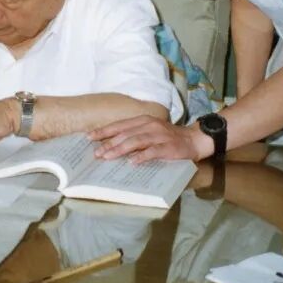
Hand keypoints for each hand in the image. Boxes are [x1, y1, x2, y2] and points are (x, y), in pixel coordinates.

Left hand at [88, 115, 212, 162]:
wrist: (193, 140)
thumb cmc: (168, 138)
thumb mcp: (149, 132)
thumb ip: (134, 136)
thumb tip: (112, 145)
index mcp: (143, 120)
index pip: (120, 125)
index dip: (104, 131)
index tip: (89, 137)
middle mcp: (149, 126)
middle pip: (125, 134)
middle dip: (109, 143)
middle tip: (96, 153)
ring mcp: (159, 136)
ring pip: (136, 141)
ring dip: (120, 149)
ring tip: (108, 157)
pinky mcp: (168, 147)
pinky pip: (153, 151)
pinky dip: (142, 157)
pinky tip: (132, 162)